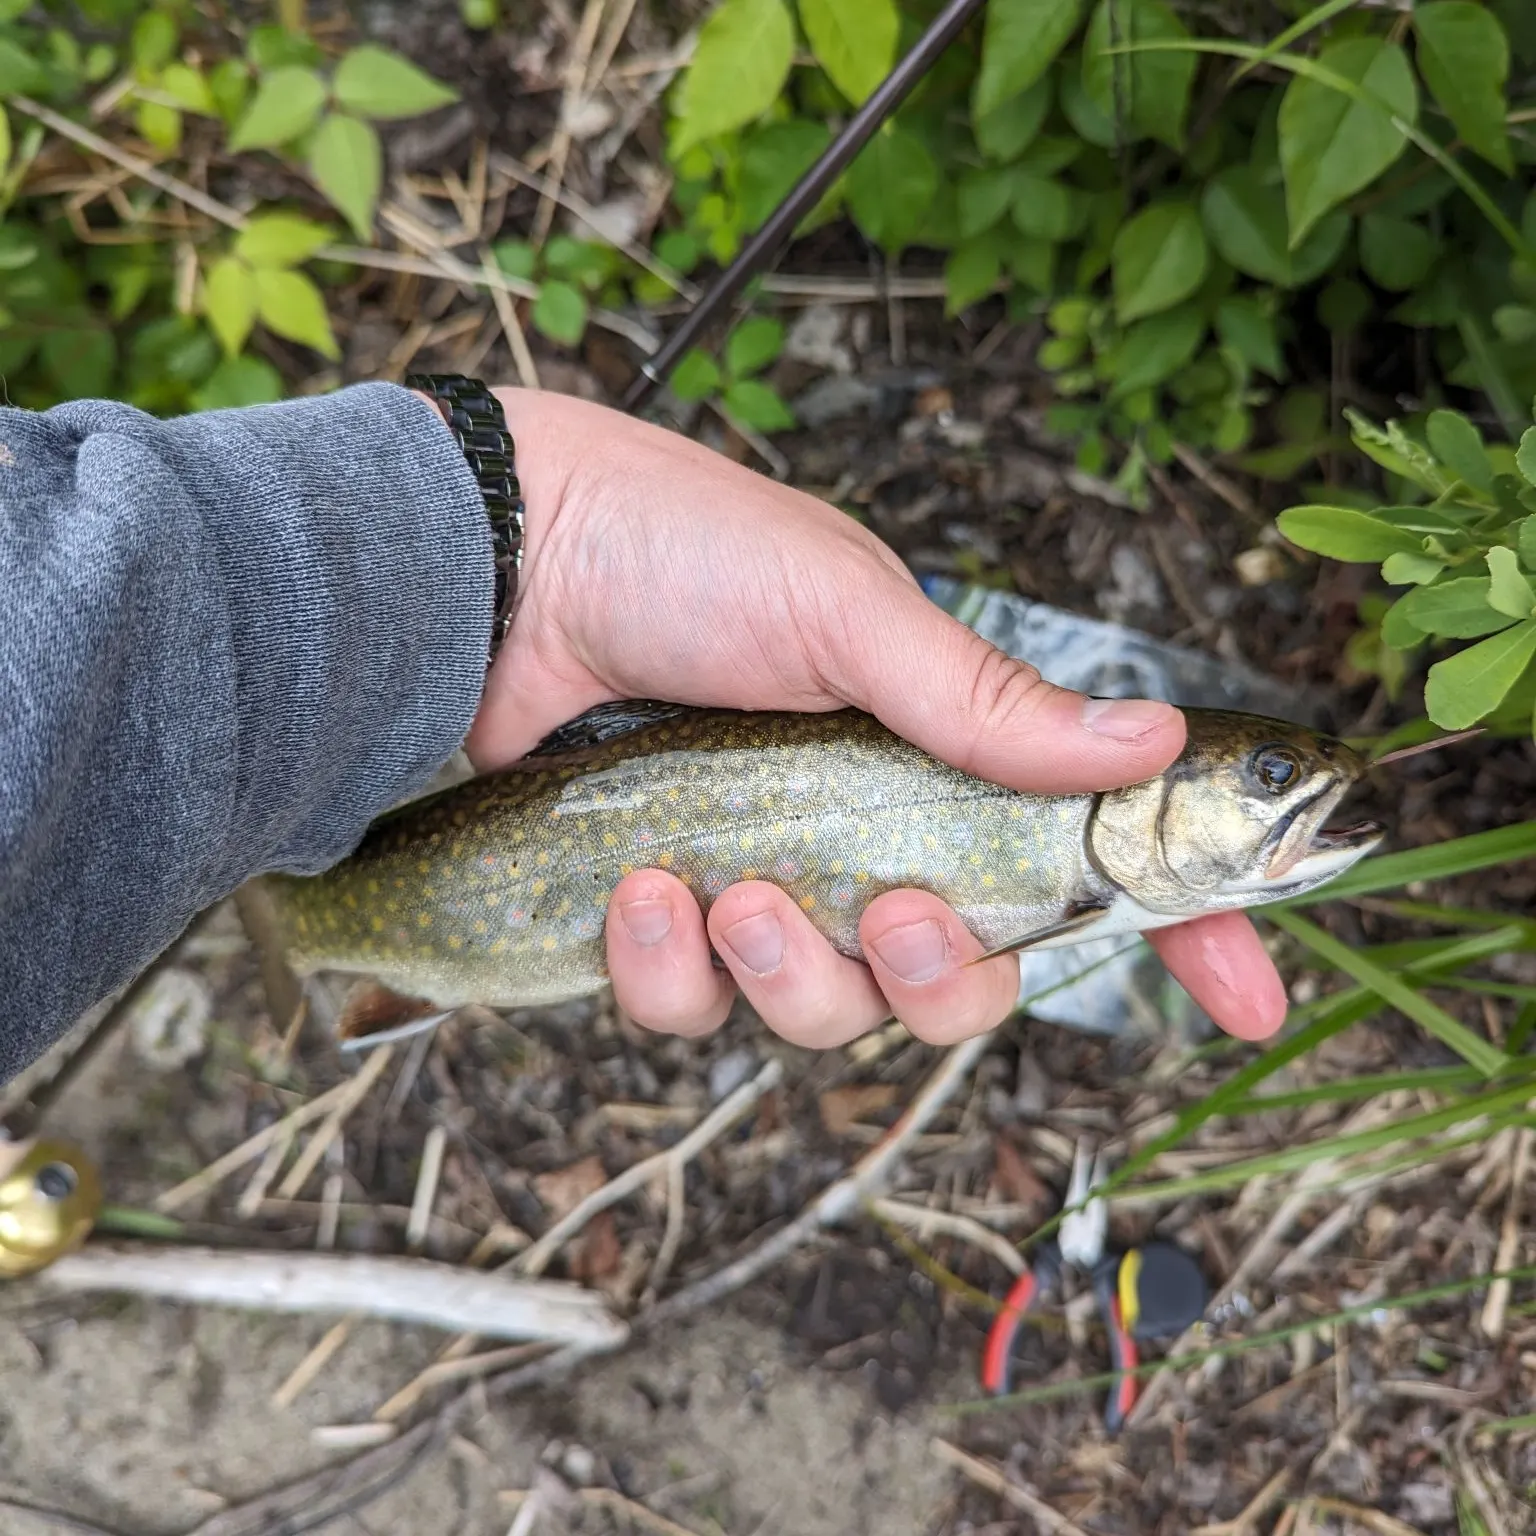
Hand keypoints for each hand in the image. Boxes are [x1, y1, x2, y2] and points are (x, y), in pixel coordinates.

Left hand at [458, 389, 1286, 1045]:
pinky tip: (636, 886)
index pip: (1086, 866)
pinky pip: (695, 1009)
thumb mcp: (846, 611)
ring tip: (727, 887)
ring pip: (826, 1015)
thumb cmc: (680, 553)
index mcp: (938, 755)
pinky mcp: (658, 922)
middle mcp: (863, 834)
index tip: (1253, 996)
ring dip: (791, 970)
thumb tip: (1159, 742)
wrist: (496, 566)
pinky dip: (670, 966)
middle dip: (939, 975)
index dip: (1182, 934)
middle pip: (958, 982)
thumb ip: (987, 703)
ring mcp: (761, 884)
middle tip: (895, 913)